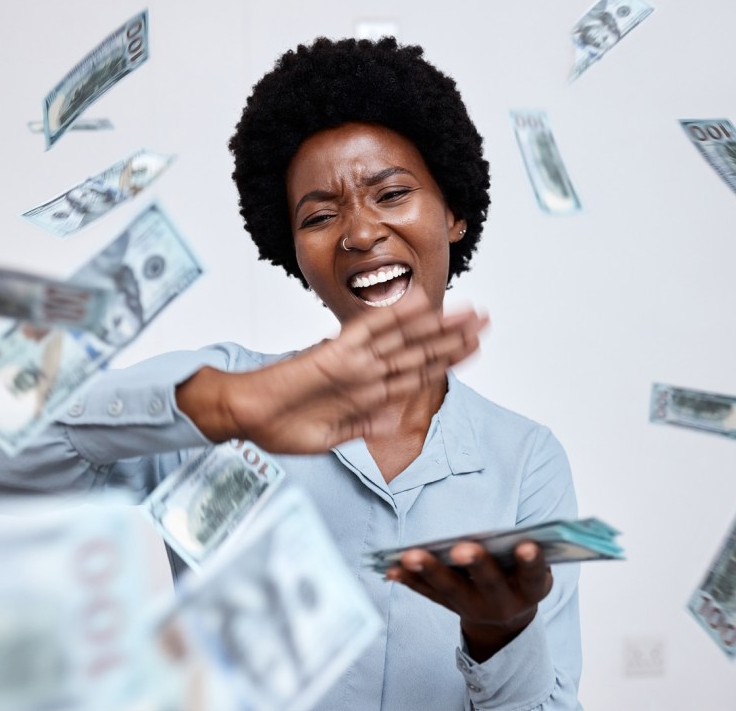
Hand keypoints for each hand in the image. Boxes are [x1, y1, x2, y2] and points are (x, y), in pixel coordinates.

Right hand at [177, 287, 487, 451]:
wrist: (249, 415)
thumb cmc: (283, 424)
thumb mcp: (332, 434)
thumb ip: (363, 425)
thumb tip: (390, 420)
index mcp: (369, 390)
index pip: (418, 371)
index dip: (448, 359)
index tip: (474, 347)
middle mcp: (367, 371)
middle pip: (420, 350)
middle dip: (456, 338)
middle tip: (486, 320)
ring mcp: (355, 361)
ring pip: (406, 339)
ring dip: (441, 326)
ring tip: (471, 312)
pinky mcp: (335, 353)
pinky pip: (370, 329)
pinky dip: (395, 314)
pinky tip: (420, 300)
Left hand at [386, 540, 551, 661]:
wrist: (505, 617)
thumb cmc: (520, 575)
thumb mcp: (533, 567)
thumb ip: (525, 551)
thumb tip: (511, 529)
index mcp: (530, 590)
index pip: (533, 575)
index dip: (531, 561)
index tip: (527, 545)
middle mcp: (503, 603)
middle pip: (488, 583)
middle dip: (475, 563)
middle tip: (461, 549)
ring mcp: (474, 607)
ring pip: (450, 589)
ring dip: (428, 570)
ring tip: (409, 555)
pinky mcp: (449, 605)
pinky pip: (427, 592)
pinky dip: (408, 579)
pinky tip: (391, 568)